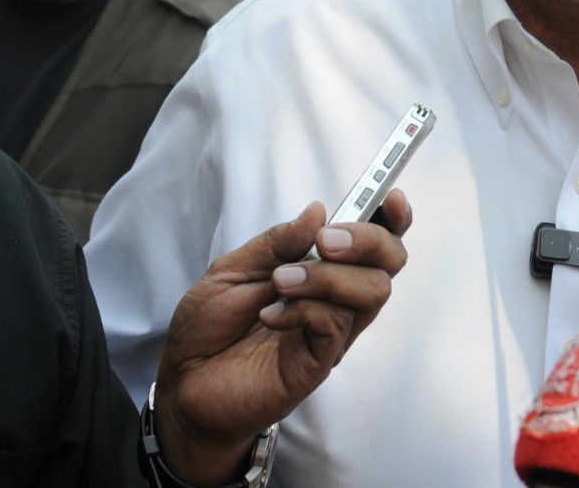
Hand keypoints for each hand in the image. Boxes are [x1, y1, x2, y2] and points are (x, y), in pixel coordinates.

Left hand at [152, 193, 411, 484]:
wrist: (184, 382)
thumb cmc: (210, 327)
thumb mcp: (233, 269)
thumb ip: (277, 242)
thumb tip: (318, 211)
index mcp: (321, 270)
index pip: (374, 243)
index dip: (392, 217)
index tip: (393, 196)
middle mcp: (336, 300)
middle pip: (389, 262)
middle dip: (367, 239)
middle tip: (324, 242)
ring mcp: (331, 332)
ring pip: (372, 290)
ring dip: (327, 275)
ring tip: (280, 281)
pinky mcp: (320, 362)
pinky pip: (336, 324)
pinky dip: (304, 308)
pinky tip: (270, 315)